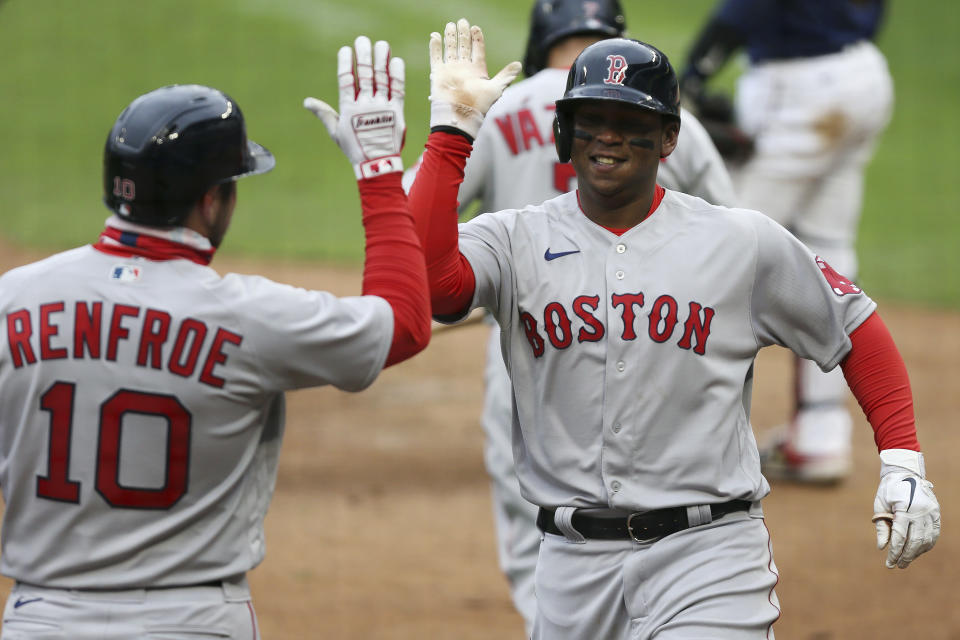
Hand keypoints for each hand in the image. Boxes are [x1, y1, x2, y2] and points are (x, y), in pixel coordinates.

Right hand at [304, 36, 405, 179]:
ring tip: (381, 44)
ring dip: (381, 59)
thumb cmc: (355, 149)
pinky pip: (397, 89)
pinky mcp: (397, 111)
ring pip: (382, 78)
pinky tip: (396, 61)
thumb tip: (307, 102)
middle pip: (365, 74)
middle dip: (364, 55)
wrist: (376, 164)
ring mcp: (382, 107)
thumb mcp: (336, 132)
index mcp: (349, 108)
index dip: (346, 63)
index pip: (347, 80)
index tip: (346, 49)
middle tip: (363, 40)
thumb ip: (324, 113)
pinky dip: (397, 75)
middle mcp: (366, 104)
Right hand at [428, 18, 521, 138]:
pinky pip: (436, 57)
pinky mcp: (439, 74)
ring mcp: (451, 70)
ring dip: (450, 37)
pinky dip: (435, 46)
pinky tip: (435, 35)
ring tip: (450, 25)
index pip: (477, 50)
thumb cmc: (479, 105)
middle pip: (463, 47)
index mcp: (477, 71)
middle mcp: (464, 69)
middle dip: (463, 34)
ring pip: (450, 49)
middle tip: (463, 21)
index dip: (477, 39)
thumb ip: (505, 75)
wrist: (459, 115)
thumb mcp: (496, 89)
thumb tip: (519, 64)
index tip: (476, 28)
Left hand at [872, 449, 939, 568]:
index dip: (895, 552)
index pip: (900, 536)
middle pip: (915, 541)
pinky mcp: (936, 513)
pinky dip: (926, 544)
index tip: (889, 563)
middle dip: (905, 556)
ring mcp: (931, 512)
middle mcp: (920, 511)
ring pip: (926, 539)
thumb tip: (883, 547)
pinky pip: (934, 534)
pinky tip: (917, 551)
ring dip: (916, 553)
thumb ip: (882, 526)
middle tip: (897, 565)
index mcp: (904, 508)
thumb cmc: (888, 489)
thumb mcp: (880, 505)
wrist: (904, 472)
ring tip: (906, 560)